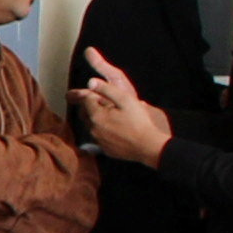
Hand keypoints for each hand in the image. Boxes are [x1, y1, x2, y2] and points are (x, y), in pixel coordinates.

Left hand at [75, 51, 166, 166]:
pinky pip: (98, 137)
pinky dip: (102, 131)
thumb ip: (107, 89)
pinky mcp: (105, 149)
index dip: (91, 94)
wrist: (148, 146)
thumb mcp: (125, 99)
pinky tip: (114, 129)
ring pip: (91, 126)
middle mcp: (93, 129)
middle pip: (85, 114)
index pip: (86, 101)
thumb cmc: (139, 121)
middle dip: (90, 106)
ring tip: (110, 115)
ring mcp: (98, 141)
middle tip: (102, 102)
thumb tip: (91, 82)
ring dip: (96, 119)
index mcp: (96, 116)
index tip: (97, 92)